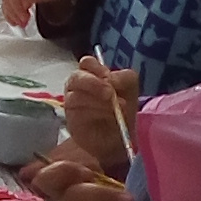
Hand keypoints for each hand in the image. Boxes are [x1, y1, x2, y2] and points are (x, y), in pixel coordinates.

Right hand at [62, 55, 137, 173]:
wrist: (119, 137)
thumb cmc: (122, 111)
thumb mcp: (130, 89)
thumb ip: (124, 78)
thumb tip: (110, 79)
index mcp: (92, 74)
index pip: (86, 63)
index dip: (95, 67)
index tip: (108, 76)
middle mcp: (78, 86)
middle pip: (76, 77)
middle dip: (94, 83)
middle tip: (109, 93)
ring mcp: (72, 102)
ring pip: (77, 95)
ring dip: (97, 102)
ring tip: (114, 109)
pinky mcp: (70, 118)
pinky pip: (77, 111)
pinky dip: (93, 112)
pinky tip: (104, 117)